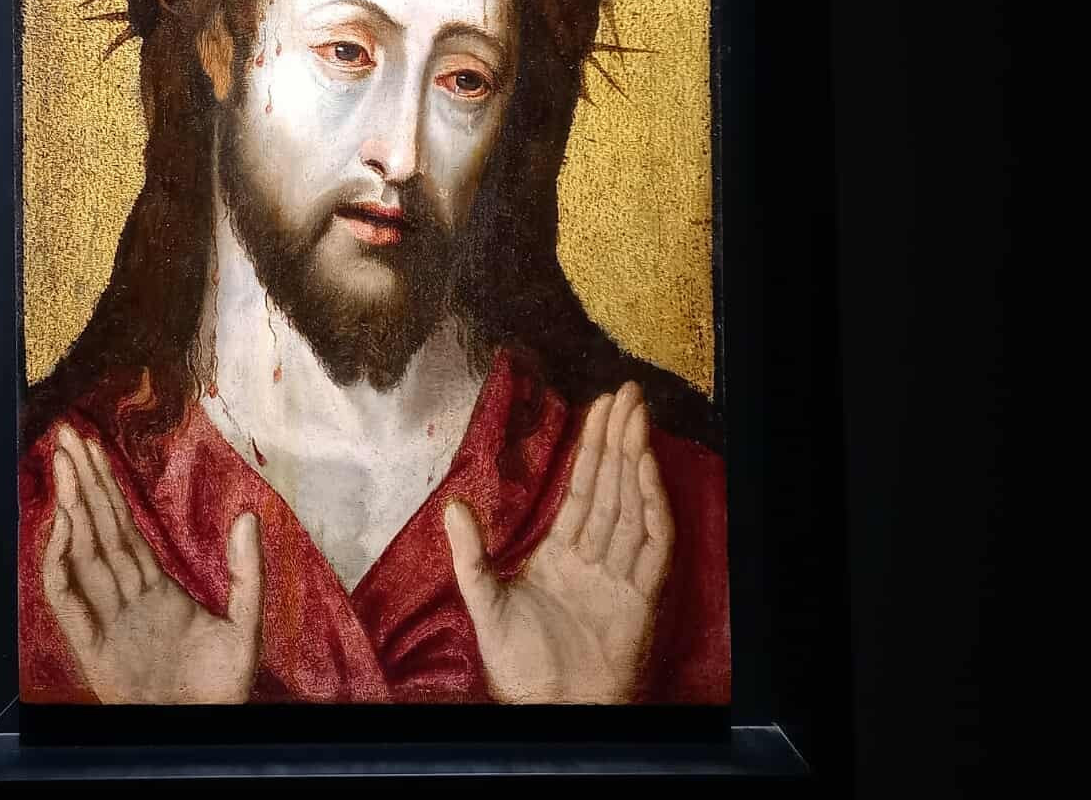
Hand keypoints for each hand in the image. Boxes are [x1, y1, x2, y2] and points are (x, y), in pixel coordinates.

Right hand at [43, 425, 263, 703]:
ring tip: (62, 464)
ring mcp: (106, 618)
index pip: (124, 526)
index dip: (107, 487)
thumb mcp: (246, 624)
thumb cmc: (221, 689)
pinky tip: (63, 526)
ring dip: (70, 507)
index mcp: (155, 588)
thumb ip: (246, 571)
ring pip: (82, 551)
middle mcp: (125, 597)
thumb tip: (248, 515)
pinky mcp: (93, 646)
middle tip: (66, 436)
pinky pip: (69, 598)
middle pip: (97, 528)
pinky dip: (62, 563)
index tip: (93, 448)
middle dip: (81, 482)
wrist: (207, 733)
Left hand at [443, 381, 673, 702]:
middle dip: (618, 438)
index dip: (591, 449)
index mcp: (562, 554)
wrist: (549, 710)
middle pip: (611, 486)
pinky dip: (652, 505)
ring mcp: (621, 575)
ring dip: (635, 459)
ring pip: (632, 504)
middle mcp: (595, 557)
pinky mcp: (641, 597)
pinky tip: (646, 470)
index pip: (582, 489)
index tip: (598, 408)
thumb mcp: (484, 601)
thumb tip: (451, 505)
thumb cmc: (518, 665)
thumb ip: (470, 553)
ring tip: (636, 415)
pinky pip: (651, 543)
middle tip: (626, 394)